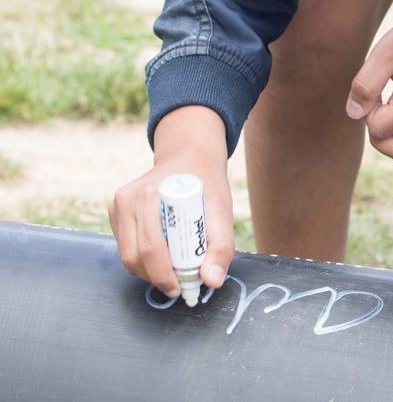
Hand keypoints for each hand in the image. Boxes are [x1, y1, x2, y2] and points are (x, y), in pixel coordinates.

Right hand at [109, 106, 233, 298]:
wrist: (190, 158)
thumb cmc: (207, 185)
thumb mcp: (222, 212)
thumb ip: (221, 247)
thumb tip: (211, 282)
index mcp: (150, 195)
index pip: (152, 248)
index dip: (164, 275)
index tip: (182, 288)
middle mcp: (128, 198)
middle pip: (136, 256)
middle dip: (158, 277)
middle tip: (180, 285)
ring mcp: (118, 204)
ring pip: (127, 255)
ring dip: (149, 271)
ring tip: (173, 271)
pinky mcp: (115, 211)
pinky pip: (125, 246)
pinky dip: (143, 258)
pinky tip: (162, 254)